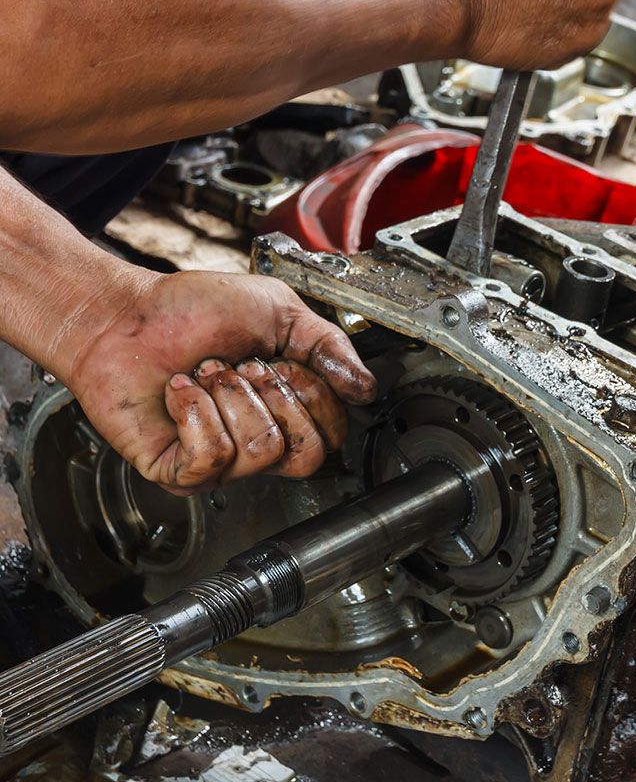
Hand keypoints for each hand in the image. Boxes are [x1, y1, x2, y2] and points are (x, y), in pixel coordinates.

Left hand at [63, 269, 376, 494]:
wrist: (125, 315)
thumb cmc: (191, 311)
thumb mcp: (278, 311)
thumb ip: (328, 345)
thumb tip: (365, 387)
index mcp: (287, 409)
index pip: (334, 434)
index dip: (314, 395)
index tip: (283, 360)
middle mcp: (259, 441)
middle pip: (307, 456)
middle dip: (276, 397)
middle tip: (243, 366)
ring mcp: (222, 462)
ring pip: (261, 451)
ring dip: (230, 397)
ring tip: (206, 373)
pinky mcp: (181, 470)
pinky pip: (212, 457)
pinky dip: (195, 413)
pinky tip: (180, 391)